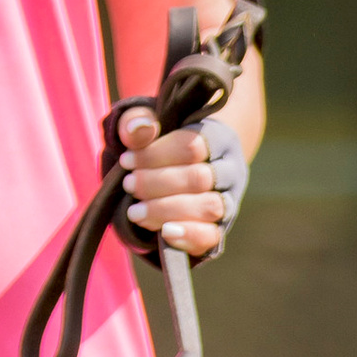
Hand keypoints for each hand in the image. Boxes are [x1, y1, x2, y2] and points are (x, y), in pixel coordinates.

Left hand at [118, 106, 246, 260]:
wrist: (180, 172)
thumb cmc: (161, 145)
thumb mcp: (146, 124)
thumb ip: (137, 120)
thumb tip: (140, 128)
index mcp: (218, 138)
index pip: (193, 145)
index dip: (157, 154)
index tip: (126, 160)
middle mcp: (229, 170)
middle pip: (200, 178)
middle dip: (157, 183)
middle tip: (129, 184)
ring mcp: (228, 202)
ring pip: (209, 207)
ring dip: (167, 210)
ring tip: (135, 211)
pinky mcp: (219, 229)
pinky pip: (212, 236)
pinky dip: (189, 235)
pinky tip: (164, 232)